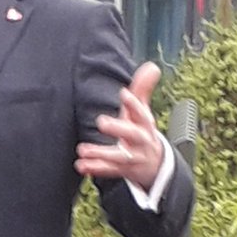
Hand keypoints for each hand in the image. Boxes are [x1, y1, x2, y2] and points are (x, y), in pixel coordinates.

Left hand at [74, 61, 164, 190]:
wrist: (155, 166)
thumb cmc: (142, 132)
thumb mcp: (142, 113)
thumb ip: (142, 90)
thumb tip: (152, 66)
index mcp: (145, 125)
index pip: (141, 112)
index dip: (134, 103)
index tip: (123, 93)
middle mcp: (141, 141)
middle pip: (132, 135)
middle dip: (118, 129)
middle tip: (101, 122)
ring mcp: (133, 157)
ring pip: (119, 157)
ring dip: (100, 153)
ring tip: (82, 149)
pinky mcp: (122, 170)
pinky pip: (109, 170)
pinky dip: (95, 168)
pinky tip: (81, 165)